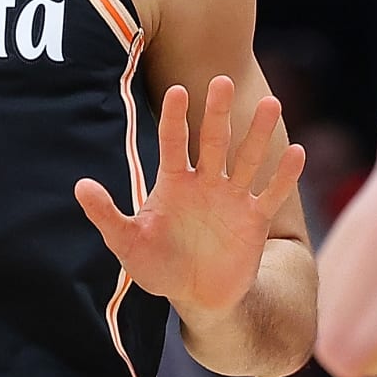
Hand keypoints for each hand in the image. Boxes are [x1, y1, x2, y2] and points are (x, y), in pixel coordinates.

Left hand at [74, 76, 304, 317]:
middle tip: (222, 81)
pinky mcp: (255, 218)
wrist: (198, 296)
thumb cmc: (158, 265)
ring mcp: (233, 197)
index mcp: (174, 181)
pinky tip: (296, 153)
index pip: (174, 142)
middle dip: (218, 112)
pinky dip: (284, 175)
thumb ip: (106, 215)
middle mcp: (205, 181)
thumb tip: (80, 185)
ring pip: (247, 158)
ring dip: (258, 133)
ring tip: (271, 104)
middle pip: (214, 140)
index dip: (176, 118)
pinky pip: (272, 192)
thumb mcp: (128, 243)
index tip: (179, 92)